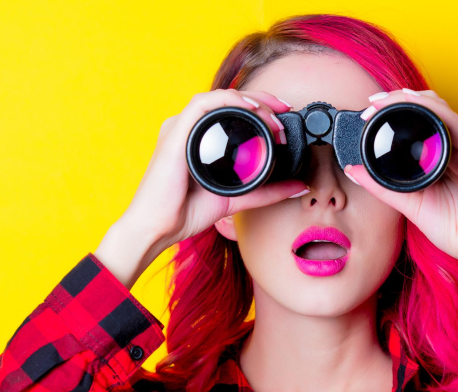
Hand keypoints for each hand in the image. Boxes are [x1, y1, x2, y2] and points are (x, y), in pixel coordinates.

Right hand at [95, 89, 308, 286]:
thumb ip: (267, 192)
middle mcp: (188, 128)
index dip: (261, 106)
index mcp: (200, 138)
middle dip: (261, 100)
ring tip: (271, 114)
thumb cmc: (186, 212)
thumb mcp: (237, 198)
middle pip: (228, 100)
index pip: (232, 110)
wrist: (157, 228)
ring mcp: (180, 128)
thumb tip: (299, 187)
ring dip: (249, 100)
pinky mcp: (175, 133)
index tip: (283, 116)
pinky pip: (202, 105)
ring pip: (218, 98)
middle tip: (283, 113)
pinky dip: (228, 101)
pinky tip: (249, 108)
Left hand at [344, 89, 457, 294]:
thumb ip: (380, 186)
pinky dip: (434, 109)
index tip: (367, 111)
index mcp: (433, 157)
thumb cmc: (452, 227)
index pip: (414, 122)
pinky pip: (453, 123)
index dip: (391, 109)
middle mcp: (447, 147)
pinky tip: (416, 104)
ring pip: (438, 108)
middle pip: (425, 108)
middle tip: (372, 102)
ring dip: (411, 98)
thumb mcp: (407, 203)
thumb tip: (353, 170)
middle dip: (397, 98)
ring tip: (386, 100)